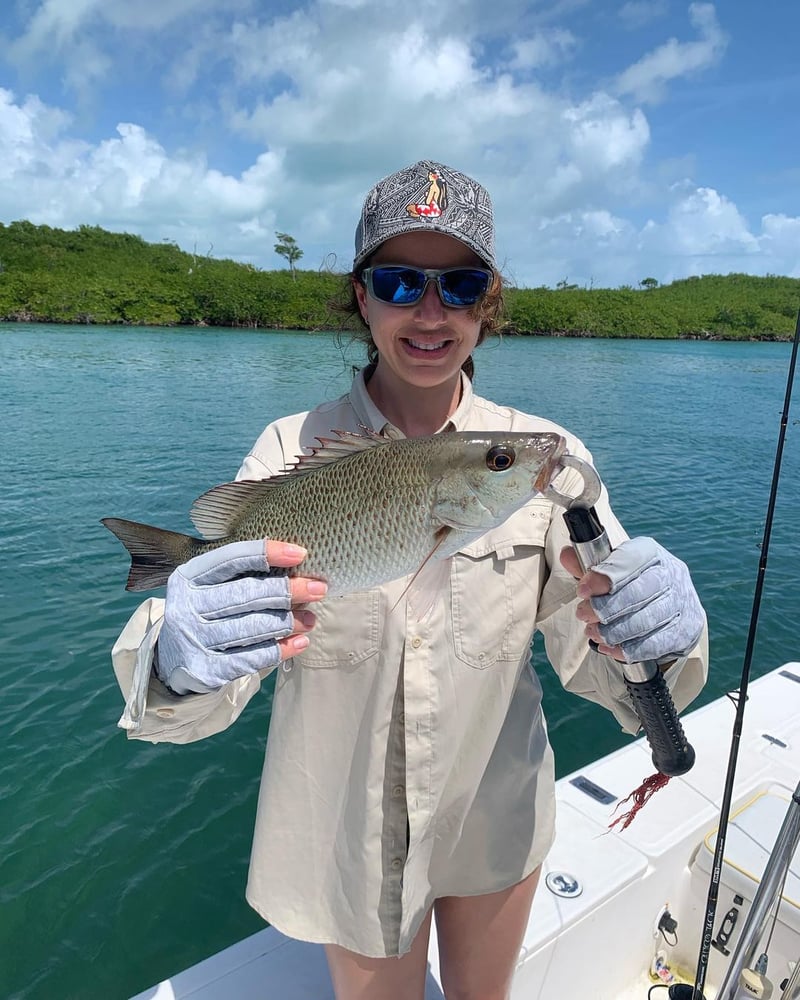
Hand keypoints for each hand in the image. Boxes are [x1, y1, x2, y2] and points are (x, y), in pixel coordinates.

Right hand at [155, 539, 325, 693]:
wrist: (173, 660)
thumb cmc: (205, 614)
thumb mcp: (209, 588)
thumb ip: (242, 576)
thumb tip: (297, 570)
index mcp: (189, 577)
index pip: (231, 558)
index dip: (267, 553)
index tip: (301, 554)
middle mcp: (187, 606)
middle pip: (247, 594)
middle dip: (288, 590)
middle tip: (319, 589)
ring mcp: (195, 639)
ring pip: (253, 627)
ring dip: (289, 622)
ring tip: (310, 620)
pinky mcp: (207, 669)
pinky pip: (253, 658)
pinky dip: (281, 649)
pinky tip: (299, 643)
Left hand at [560, 536, 704, 664]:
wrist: (671, 606)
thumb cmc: (633, 584)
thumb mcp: (610, 571)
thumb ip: (587, 565)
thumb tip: (567, 556)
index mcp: (651, 553)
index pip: (629, 560)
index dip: (604, 576)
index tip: (582, 591)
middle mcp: (671, 574)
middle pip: (638, 592)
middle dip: (605, 608)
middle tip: (583, 614)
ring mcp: (682, 602)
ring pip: (646, 620)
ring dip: (614, 631)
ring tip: (593, 633)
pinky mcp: (686, 629)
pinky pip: (655, 644)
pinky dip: (628, 649)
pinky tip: (609, 648)